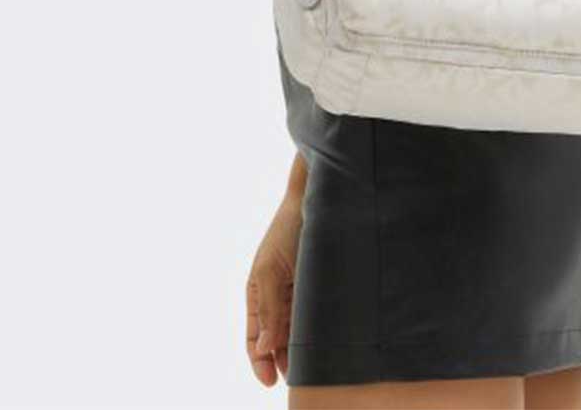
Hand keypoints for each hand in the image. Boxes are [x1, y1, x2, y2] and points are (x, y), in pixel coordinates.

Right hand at [245, 191, 303, 387]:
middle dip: (284, 361)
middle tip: (298, 378)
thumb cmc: (288, 228)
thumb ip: (268, 309)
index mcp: (257, 292)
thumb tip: (262, 349)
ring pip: (298, 331)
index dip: (259, 362)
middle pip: (277, 340)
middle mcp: (277, 296)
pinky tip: (326, 343)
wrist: (318, 198)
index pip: (254, 338)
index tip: (270, 382)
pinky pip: (317, 316)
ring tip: (313, 366)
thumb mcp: (272, 269)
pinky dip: (318, 331)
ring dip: (303, 349)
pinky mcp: (320, 286)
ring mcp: (300, 292)